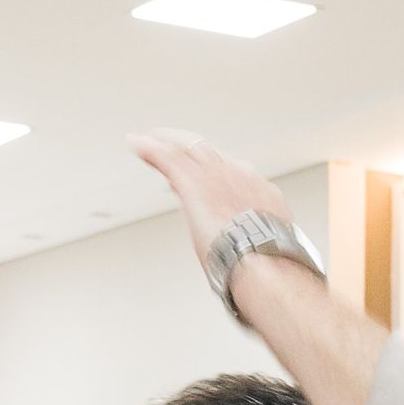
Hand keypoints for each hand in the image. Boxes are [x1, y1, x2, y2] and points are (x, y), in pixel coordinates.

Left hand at [128, 131, 290, 276]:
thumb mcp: (266, 245)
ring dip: (167, 143)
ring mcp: (215, 176)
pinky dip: (150, 149)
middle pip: (209, 155)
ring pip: (188, 148)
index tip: (204, 183)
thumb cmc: (267, 263)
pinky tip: (136, 143)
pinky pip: (166, 158)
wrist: (263, 259)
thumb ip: (254, 240)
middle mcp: (238, 176)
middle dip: (189, 153)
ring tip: (150, 142)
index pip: (232, 174)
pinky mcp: (193, 182)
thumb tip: (245, 256)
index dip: (214, 176)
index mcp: (258, 192)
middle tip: (172, 157)